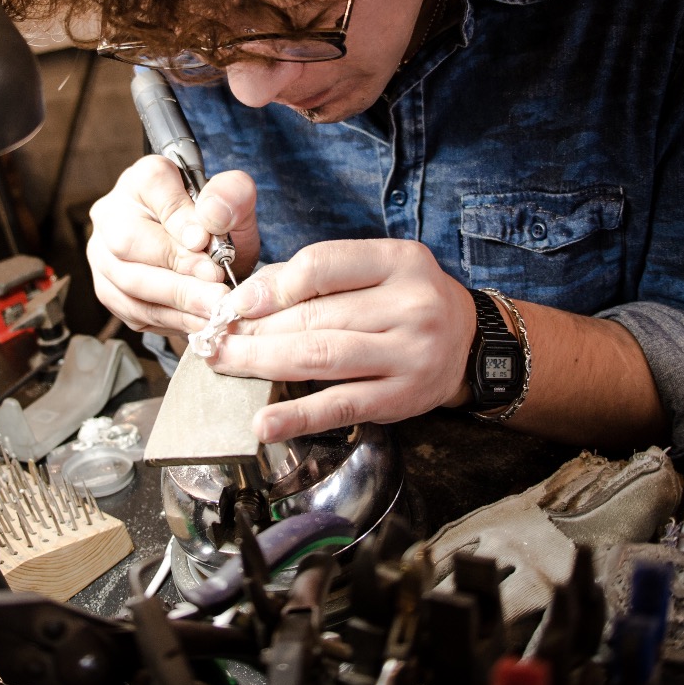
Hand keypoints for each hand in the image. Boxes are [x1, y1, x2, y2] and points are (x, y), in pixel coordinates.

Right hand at [85, 155, 260, 334]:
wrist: (204, 250)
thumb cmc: (214, 223)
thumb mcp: (235, 202)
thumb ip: (231, 195)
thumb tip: (211, 218)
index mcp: (142, 180)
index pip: (152, 187)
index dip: (178, 216)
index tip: (205, 240)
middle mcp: (111, 214)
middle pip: (128, 242)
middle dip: (178, 269)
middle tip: (217, 287)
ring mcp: (103, 255)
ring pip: (129, 283)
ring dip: (177, 302)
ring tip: (214, 309)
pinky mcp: (109, 291)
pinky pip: (133, 311)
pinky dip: (170, 320)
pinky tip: (200, 320)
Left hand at [207, 239, 476, 442]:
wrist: (468, 343)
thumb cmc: (408, 300)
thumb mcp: (378, 270)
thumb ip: (321, 275)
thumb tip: (252, 296)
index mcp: (400, 261)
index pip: (323, 265)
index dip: (272, 285)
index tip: (236, 303)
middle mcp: (410, 305)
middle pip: (316, 316)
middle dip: (256, 329)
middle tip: (215, 337)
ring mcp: (409, 354)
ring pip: (322, 357)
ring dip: (262, 362)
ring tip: (224, 363)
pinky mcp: (401, 398)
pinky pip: (341, 406)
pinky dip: (297, 417)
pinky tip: (263, 423)